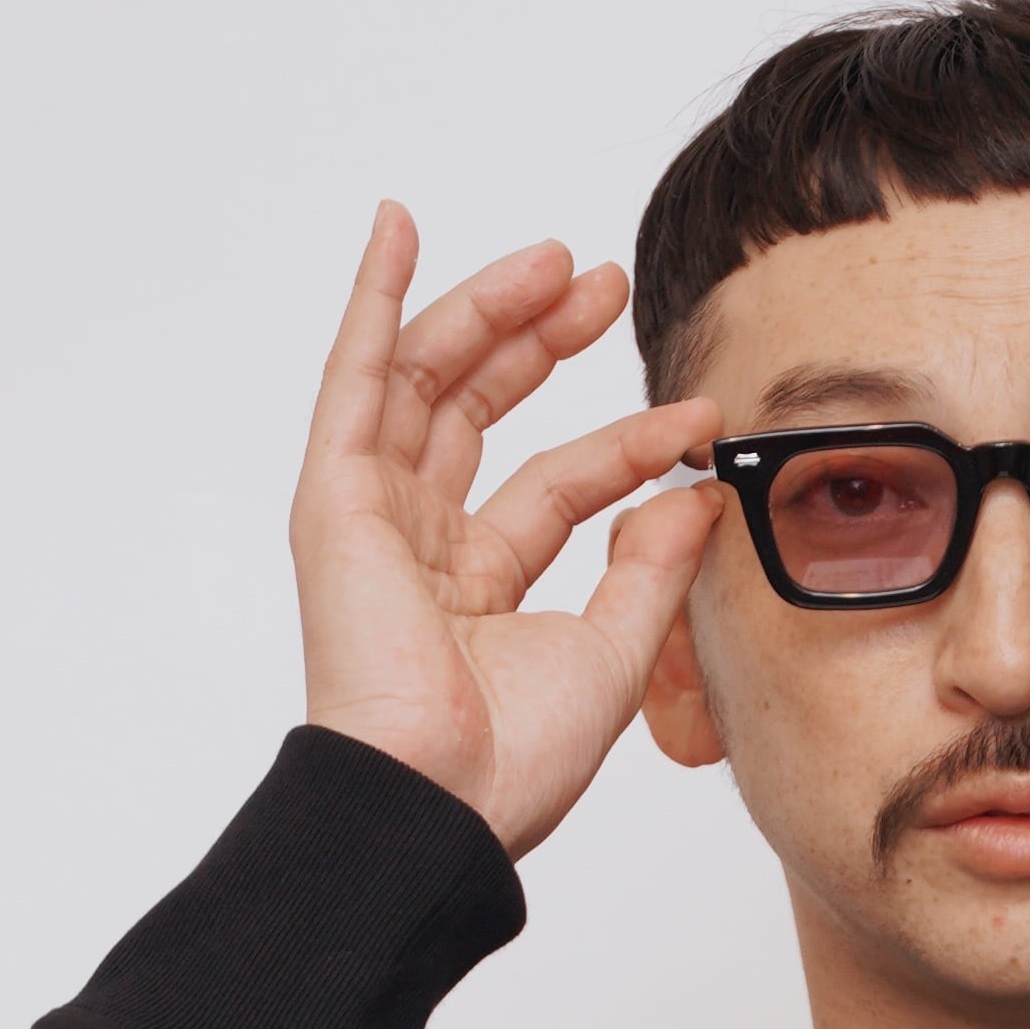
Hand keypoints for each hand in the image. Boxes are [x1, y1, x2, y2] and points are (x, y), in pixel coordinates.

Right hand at [291, 208, 722, 857]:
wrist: (440, 801)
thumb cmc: (510, 760)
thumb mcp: (615, 650)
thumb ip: (653, 569)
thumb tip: (692, 494)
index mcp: (478, 590)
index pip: (559, 483)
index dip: (628, 445)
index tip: (695, 414)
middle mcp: (419, 547)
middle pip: (480, 413)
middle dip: (544, 342)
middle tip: (605, 286)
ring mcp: (371, 519)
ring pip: (429, 383)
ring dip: (485, 311)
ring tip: (552, 260)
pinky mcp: (334, 501)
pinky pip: (355, 379)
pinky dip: (374, 300)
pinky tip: (395, 227)